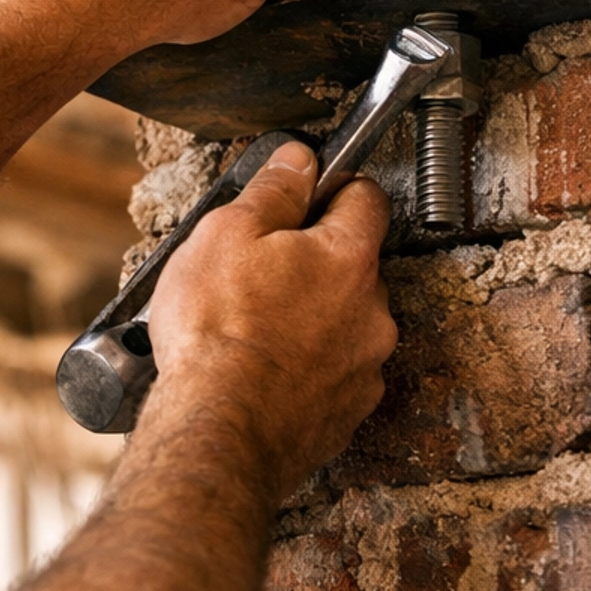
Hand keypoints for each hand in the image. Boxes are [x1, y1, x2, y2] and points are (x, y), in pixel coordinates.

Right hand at [147, 140, 394, 502]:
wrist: (219, 431)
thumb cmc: (218, 329)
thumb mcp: (228, 232)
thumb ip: (273, 191)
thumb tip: (300, 160)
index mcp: (349, 257)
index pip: (367, 197)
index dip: (335, 185)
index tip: (305, 192)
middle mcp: (373, 312)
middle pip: (355, 263)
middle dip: (316, 258)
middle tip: (260, 267)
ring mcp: (365, 368)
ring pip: (345, 321)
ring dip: (312, 316)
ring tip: (252, 326)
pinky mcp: (347, 415)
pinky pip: (333, 372)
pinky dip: (306, 365)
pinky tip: (262, 368)